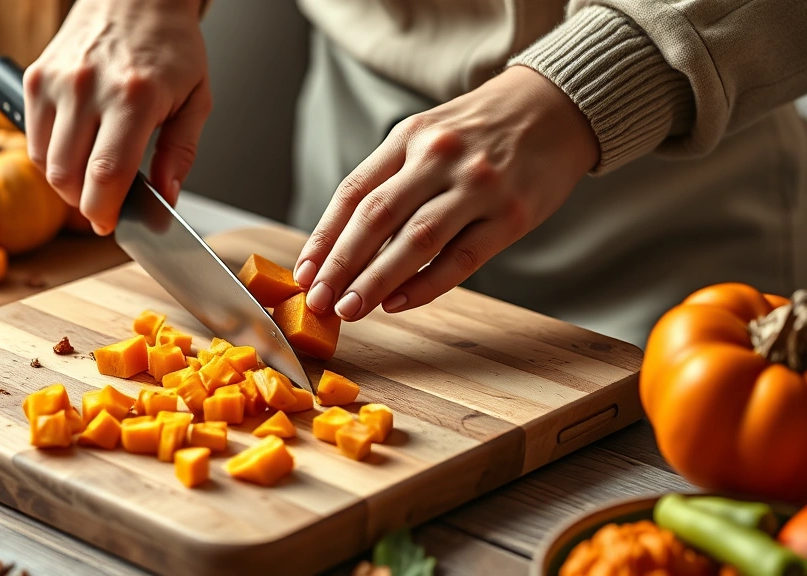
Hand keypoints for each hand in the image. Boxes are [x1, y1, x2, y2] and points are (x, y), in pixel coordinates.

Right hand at [24, 0, 210, 234]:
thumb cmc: (169, 46)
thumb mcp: (196, 100)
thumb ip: (181, 154)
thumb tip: (167, 198)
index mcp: (134, 97)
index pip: (108, 174)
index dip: (106, 211)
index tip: (112, 225)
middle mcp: (88, 88)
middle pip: (69, 176)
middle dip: (87, 205)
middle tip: (106, 207)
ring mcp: (56, 82)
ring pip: (45, 164)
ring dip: (68, 185)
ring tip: (94, 178)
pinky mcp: (35, 78)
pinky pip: (32, 140)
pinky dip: (51, 159)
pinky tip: (77, 153)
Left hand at [293, 66, 597, 319]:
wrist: (556, 108)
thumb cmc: (480, 131)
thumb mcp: (427, 136)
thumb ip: (390, 181)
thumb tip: (344, 245)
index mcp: (409, 138)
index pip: (354, 193)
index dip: (324, 236)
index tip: (305, 273)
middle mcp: (439, 158)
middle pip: (377, 217)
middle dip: (341, 264)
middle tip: (319, 301)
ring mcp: (478, 186)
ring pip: (416, 241)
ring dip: (376, 280)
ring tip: (349, 309)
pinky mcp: (512, 214)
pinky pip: (461, 259)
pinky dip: (426, 285)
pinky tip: (398, 303)